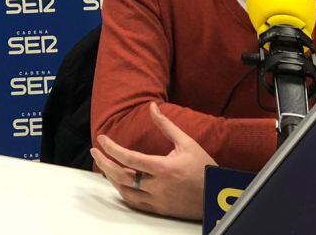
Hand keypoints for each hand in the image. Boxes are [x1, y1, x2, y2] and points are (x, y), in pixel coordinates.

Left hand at [90, 102, 214, 219]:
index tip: (101, 139)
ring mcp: (157, 200)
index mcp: (163, 168)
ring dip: (111, 178)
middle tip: (95, 152)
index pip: (128, 158)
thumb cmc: (204, 167)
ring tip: (104, 165)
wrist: (219, 196)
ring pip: (125, 191)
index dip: (111, 148)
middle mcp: (157, 186)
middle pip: (121, 176)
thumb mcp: (187, 143)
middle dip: (104, 162)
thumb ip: (166, 125)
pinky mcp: (159, 209)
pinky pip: (134, 203)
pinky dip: (122, 191)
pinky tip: (118, 181)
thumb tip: (152, 106)